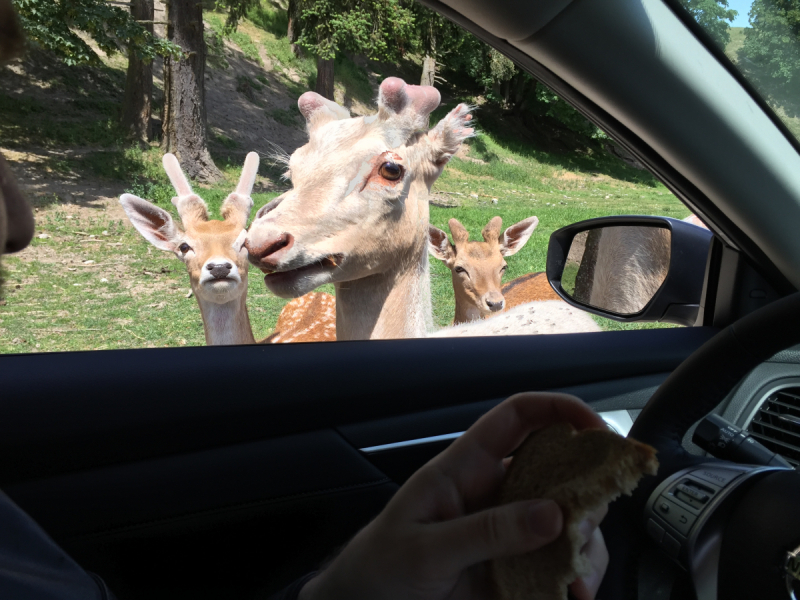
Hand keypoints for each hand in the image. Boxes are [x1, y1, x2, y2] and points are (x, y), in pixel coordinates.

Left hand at [299, 392, 609, 599]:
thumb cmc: (384, 563)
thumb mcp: (426, 548)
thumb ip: (486, 532)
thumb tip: (551, 514)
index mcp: (467, 466)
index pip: (518, 417)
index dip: (559, 410)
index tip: (598, 430)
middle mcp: (496, 490)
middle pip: (558, 469)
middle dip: (586, 490)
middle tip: (588, 524)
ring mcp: (509, 527)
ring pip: (567, 518)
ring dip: (585, 543)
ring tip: (578, 578)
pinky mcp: (517, 563)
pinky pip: (559, 560)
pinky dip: (575, 574)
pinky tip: (572, 592)